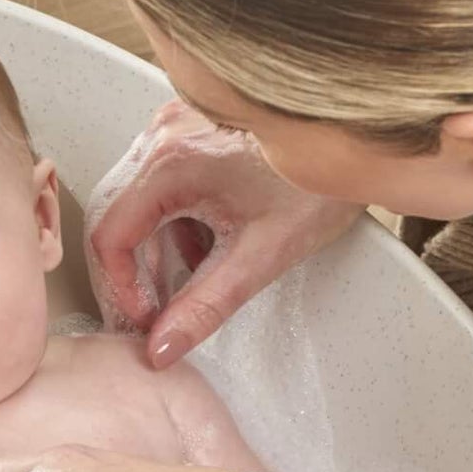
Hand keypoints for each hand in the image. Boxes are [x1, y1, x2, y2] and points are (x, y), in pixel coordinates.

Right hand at [86, 101, 362, 366]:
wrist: (362, 142)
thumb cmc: (321, 186)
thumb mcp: (261, 257)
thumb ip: (204, 307)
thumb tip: (164, 346)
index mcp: (173, 163)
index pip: (110, 235)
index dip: (121, 288)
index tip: (145, 321)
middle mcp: (164, 135)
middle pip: (116, 216)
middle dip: (132, 272)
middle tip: (155, 315)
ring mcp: (178, 125)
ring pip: (137, 200)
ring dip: (155, 248)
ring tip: (190, 284)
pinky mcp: (196, 128)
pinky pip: (162, 181)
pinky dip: (174, 220)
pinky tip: (208, 244)